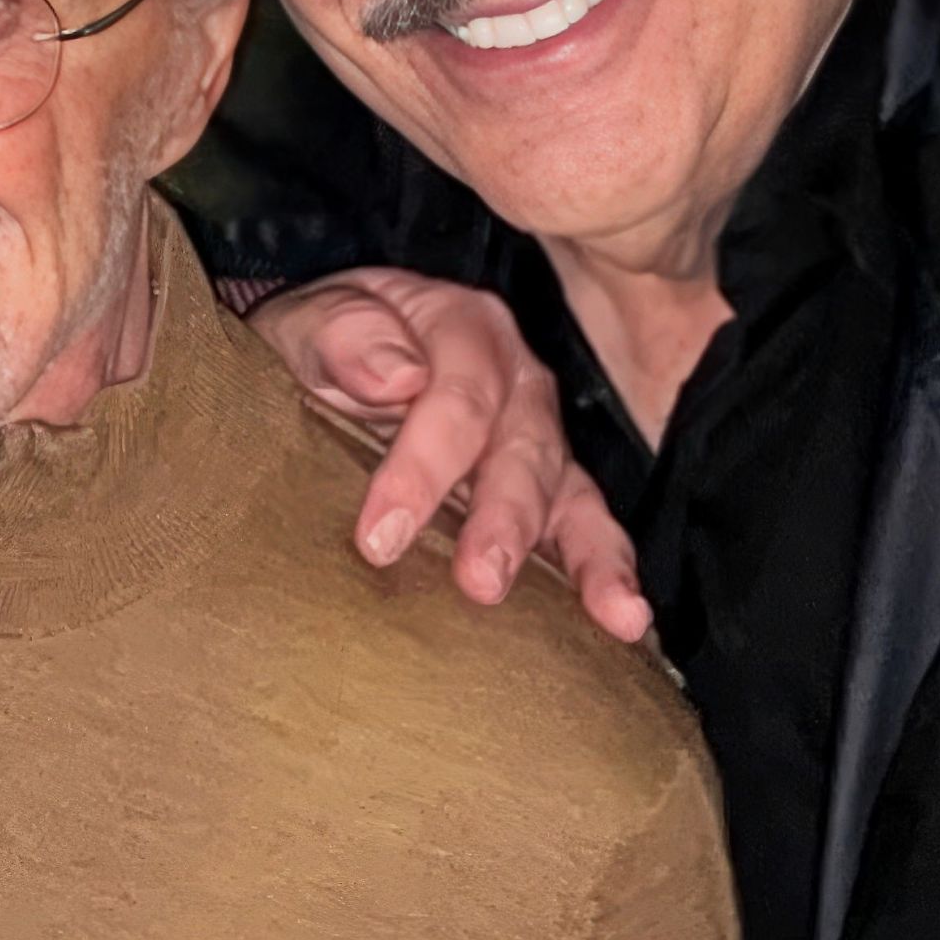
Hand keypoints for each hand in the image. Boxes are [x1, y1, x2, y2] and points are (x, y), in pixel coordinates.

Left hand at [250, 266, 651, 641]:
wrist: (330, 360)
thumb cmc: (325, 344)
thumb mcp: (314, 321)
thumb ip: (346, 335)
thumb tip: (397, 375)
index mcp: (463, 327)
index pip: (458, 398)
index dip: (422, 468)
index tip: (379, 537)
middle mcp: (515, 378)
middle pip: (522, 448)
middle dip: (504, 519)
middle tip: (480, 580)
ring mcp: (537, 434)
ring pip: (570, 488)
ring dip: (583, 553)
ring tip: (608, 609)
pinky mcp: (546, 488)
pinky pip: (586, 524)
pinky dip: (606, 568)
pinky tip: (626, 618)